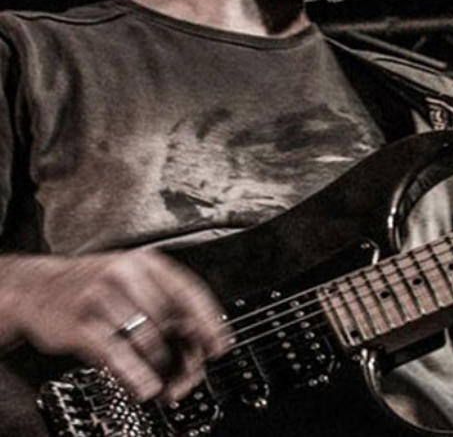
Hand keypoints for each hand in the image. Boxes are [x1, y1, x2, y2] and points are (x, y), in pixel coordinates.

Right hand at [1, 249, 228, 402]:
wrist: (38, 286)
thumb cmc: (92, 286)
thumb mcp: (130, 281)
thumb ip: (162, 303)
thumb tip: (194, 340)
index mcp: (146, 262)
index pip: (188, 290)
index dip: (209, 320)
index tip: (220, 344)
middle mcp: (126, 273)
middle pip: (170, 320)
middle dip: (182, 354)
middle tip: (187, 374)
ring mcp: (101, 295)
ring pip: (146, 338)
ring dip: (159, 368)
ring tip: (163, 384)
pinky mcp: (80, 321)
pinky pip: (115, 352)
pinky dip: (134, 373)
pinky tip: (145, 386)